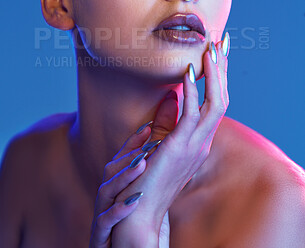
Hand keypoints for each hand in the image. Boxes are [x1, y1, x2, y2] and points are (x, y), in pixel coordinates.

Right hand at [89, 122, 152, 247]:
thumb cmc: (134, 221)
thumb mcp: (141, 192)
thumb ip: (148, 169)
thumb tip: (161, 140)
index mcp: (116, 184)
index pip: (122, 157)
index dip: (134, 141)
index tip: (149, 127)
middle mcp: (107, 195)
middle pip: (111, 169)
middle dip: (129, 154)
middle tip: (149, 142)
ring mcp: (102, 213)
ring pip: (106, 190)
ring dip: (124, 176)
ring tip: (142, 164)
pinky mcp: (100, 235)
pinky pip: (104, 221)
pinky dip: (118, 210)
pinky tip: (133, 201)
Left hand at [112, 37, 229, 246]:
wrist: (140, 210)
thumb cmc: (148, 176)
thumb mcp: (160, 143)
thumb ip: (166, 120)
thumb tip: (171, 95)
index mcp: (200, 139)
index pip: (215, 102)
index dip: (218, 78)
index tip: (216, 54)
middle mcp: (203, 140)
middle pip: (221, 98)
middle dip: (222, 70)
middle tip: (221, 43)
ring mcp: (196, 144)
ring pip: (215, 103)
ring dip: (214, 75)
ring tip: (211, 50)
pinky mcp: (181, 146)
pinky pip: (192, 114)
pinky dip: (193, 91)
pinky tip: (189, 72)